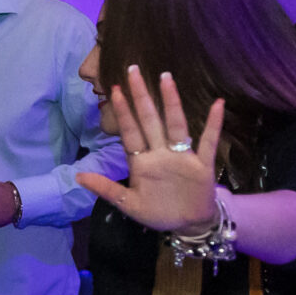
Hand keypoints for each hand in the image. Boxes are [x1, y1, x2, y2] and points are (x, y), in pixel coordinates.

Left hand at [73, 66, 221, 233]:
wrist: (188, 224)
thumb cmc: (158, 211)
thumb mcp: (129, 204)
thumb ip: (106, 189)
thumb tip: (77, 177)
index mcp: (142, 161)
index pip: (130, 132)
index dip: (123, 113)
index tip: (114, 90)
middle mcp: (161, 153)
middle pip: (150, 120)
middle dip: (141, 96)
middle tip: (132, 69)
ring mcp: (182, 156)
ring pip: (175, 124)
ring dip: (171, 102)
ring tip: (166, 78)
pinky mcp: (202, 165)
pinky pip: (209, 142)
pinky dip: (214, 124)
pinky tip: (217, 105)